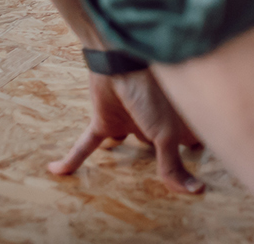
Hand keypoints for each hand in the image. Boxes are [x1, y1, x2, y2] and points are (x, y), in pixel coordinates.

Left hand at [48, 68, 203, 192]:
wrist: (122, 63)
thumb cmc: (153, 93)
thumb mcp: (166, 134)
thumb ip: (173, 164)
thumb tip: (194, 191)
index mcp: (176, 125)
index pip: (191, 144)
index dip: (195, 155)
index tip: (197, 180)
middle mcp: (154, 125)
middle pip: (160, 146)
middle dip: (162, 158)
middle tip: (162, 178)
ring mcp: (129, 122)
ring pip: (124, 145)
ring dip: (120, 158)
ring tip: (116, 172)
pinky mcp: (104, 121)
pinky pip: (86, 144)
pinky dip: (71, 159)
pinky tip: (56, 170)